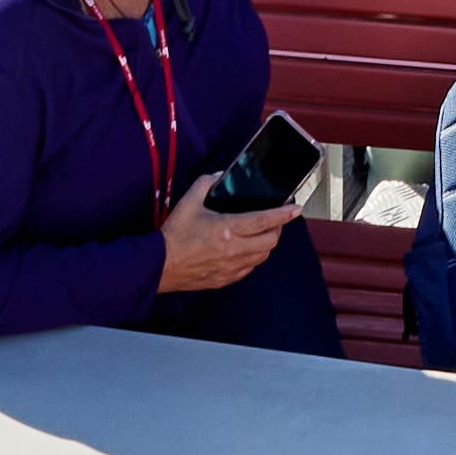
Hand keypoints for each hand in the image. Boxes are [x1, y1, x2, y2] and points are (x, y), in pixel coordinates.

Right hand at [153, 188, 290, 295]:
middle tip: (276, 219)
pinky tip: (247, 250)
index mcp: (227, 229)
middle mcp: (234, 250)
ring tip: (263, 233)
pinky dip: (254, 258)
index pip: (265, 220)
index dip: (284, 214)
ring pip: (263, 256)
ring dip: (267, 244)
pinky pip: (250, 269)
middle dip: (278, 228)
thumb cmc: (174, 236)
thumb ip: (206, 184)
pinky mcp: (226, 278)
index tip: (296, 208)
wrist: (159, 266)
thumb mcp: (189, 202)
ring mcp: (231, 267)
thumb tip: (220, 175)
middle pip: (271, 241)